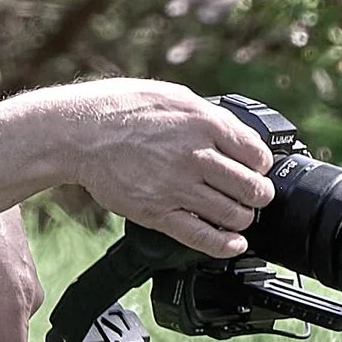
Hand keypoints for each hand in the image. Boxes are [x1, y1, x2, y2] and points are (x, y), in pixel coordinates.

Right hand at [0, 80, 272, 258]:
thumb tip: (237, 135)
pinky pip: (203, 238)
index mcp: (204, 123)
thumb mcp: (174, 97)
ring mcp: (177, 187)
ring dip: (243, 219)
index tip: (256, 170)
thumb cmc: (122, 108)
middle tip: (253, 196)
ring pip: (234, 215)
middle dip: (258, 195)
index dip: (261, 166)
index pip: (257, 155)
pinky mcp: (159, 213)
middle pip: (252, 189)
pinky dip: (226, 245)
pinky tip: (233, 244)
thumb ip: (209, 116)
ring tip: (238, 215)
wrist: (80, 132)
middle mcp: (196, 156)